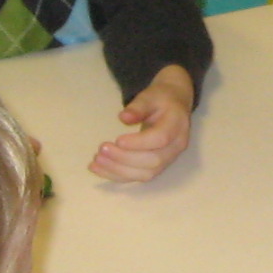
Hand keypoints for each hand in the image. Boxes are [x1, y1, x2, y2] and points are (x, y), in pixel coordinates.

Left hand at [93, 65, 193, 182]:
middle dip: (124, 158)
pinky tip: (98, 169)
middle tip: (102, 149)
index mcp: (176, 126)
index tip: (117, 140)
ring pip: (145, 174)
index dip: (139, 142)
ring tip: (96, 161)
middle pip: (153, 160)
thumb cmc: (160, 99)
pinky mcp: (156, 167)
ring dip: (118, 170)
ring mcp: (167, 160)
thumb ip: (138, 107)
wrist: (173, 106)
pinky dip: (117, 175)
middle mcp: (175, 147)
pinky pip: (137, 176)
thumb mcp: (150, 96)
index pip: (160, 139)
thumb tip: (123, 118)